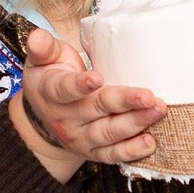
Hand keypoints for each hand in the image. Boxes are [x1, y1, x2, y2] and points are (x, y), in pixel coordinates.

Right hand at [10, 27, 165, 179]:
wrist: (44, 118)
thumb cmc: (50, 78)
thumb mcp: (41, 60)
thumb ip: (43, 47)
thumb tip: (36, 37)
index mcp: (51, 92)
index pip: (64, 89)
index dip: (80, 85)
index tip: (97, 78)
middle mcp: (66, 118)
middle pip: (96, 110)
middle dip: (124, 102)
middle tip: (149, 96)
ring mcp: (81, 138)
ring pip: (108, 133)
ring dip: (135, 123)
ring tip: (157, 110)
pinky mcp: (94, 152)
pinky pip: (113, 155)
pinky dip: (132, 151)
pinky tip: (150, 141)